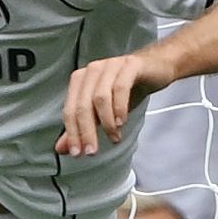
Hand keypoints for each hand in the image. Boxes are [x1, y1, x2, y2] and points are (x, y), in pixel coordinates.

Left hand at [58, 50, 177, 155]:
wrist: (155, 68)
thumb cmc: (127, 88)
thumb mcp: (103, 111)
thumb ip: (83, 127)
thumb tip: (62, 148)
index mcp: (81, 80)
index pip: (70, 110)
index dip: (72, 133)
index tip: (77, 153)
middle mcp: (92, 70)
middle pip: (82, 105)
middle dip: (86, 131)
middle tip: (93, 151)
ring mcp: (110, 65)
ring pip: (100, 97)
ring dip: (106, 122)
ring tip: (114, 137)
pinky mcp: (129, 65)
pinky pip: (120, 87)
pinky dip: (119, 108)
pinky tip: (122, 121)